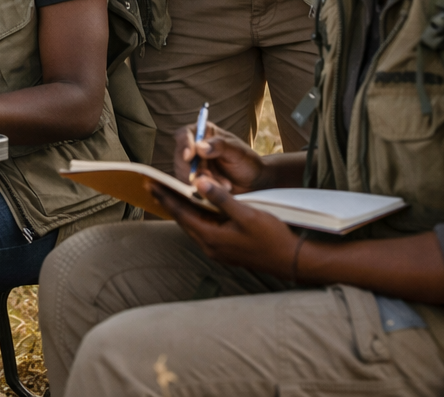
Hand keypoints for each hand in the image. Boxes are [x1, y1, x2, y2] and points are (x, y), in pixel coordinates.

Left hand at [152, 175, 301, 278]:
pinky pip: (203, 230)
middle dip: (168, 202)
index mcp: (212, 237)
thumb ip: (221, 199)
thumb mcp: (247, 213)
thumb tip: (197, 183)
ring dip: (180, 210)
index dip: (165, 197)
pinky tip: (194, 209)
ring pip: (192, 226)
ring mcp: (218, 250)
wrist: (292, 260)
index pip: (181, 213)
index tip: (150, 183)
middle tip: (152, 186)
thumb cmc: (273, 236)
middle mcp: (211, 246)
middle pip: (183, 220)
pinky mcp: (226, 250)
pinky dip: (194, 217)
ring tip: (167, 194)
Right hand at [173, 121, 269, 193]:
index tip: (189, 157)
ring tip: (224, 183)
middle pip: (180, 156)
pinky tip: (223, 187)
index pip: (184, 134)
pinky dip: (207, 188)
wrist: (254, 181)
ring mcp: (194, 164)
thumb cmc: (247, 161)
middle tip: (207, 177)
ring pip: (185, 173)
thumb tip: (199, 147)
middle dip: (192, 169)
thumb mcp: (236, 151)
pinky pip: (193, 185)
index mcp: (204, 132)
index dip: (184, 144)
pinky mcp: (196, 179)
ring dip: (203, 180)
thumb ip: (219, 147)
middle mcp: (195, 147)